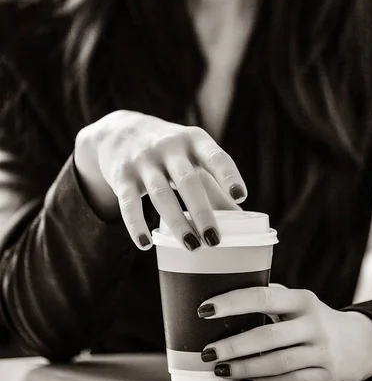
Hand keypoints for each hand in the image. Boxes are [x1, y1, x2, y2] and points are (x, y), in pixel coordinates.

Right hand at [74, 110, 246, 250]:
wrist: (120, 132)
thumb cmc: (170, 151)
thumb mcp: (193, 158)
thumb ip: (215, 185)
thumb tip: (241, 219)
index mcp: (194, 140)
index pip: (215, 156)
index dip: (228, 175)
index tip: (241, 196)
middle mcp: (169, 147)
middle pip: (188, 181)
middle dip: (202, 211)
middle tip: (214, 240)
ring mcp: (143, 161)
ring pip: (161, 195)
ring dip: (177, 223)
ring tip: (192, 247)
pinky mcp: (121, 176)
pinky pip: (128, 203)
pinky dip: (136, 225)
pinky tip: (146, 244)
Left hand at [198, 286, 371, 380]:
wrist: (361, 343)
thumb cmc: (315, 319)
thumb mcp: (299, 302)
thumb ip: (271, 299)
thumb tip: (226, 299)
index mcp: (302, 299)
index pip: (262, 297)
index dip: (232, 303)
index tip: (205, 309)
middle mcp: (313, 323)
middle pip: (267, 335)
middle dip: (233, 345)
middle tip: (208, 351)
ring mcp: (322, 351)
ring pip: (277, 363)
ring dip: (245, 368)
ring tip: (222, 369)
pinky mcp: (326, 376)